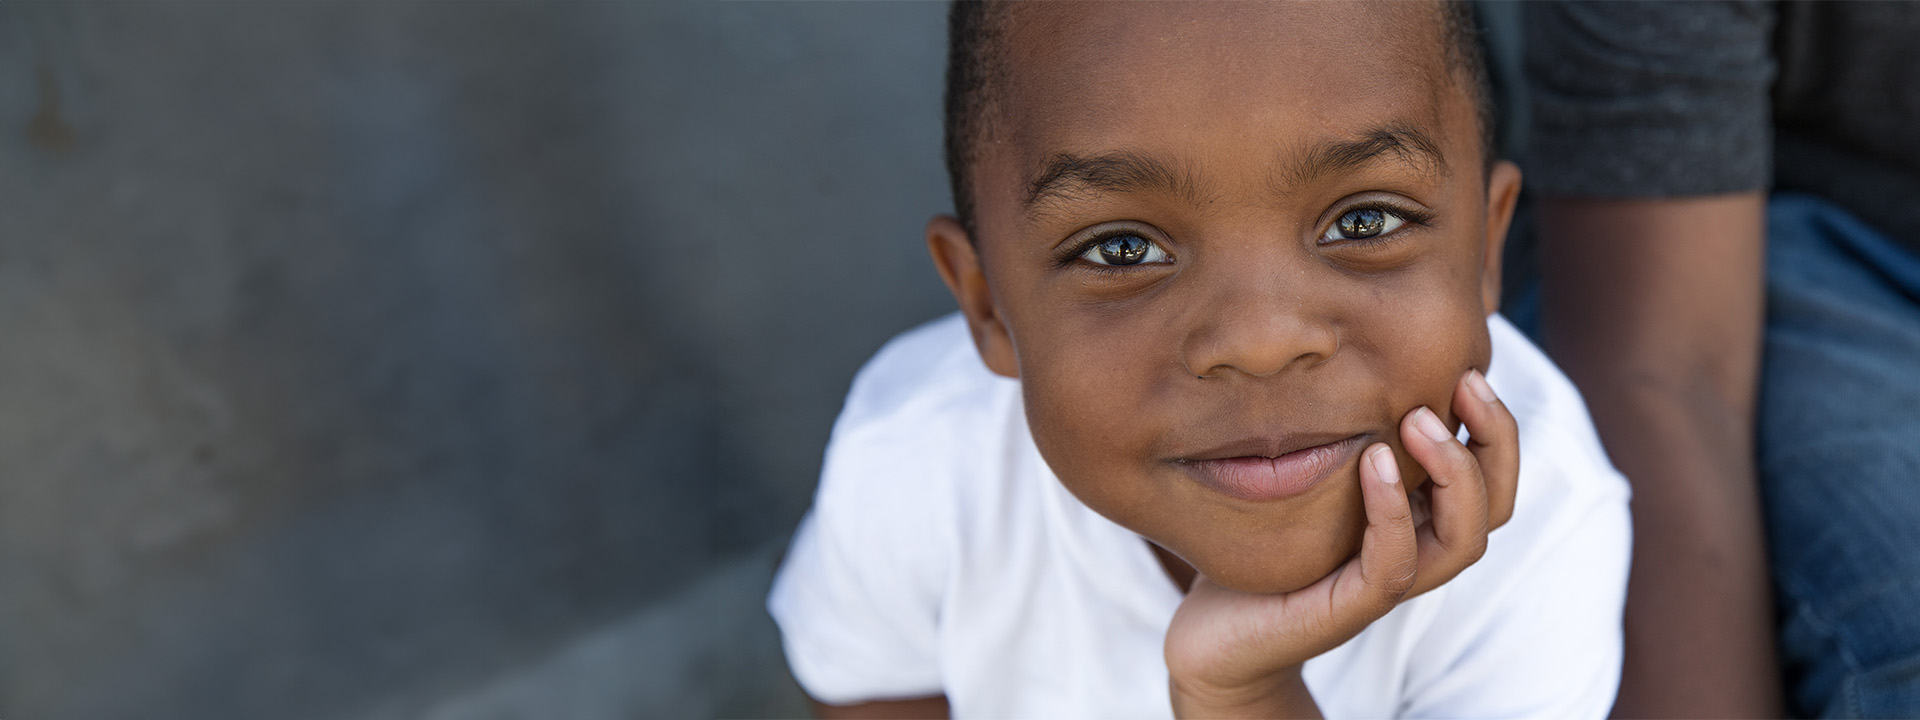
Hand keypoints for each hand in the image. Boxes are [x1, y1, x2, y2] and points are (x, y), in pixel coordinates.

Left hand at [1164, 369, 1517, 717]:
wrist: (1215, 633)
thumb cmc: (1260, 544)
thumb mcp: (1304, 473)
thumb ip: (1340, 431)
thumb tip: (1348, 348)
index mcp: (1416, 519)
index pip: (1489, 477)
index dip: (1496, 427)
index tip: (1468, 370)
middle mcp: (1415, 551)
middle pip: (1495, 506)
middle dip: (1495, 439)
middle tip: (1463, 383)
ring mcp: (1386, 585)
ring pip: (1464, 541)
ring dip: (1453, 473)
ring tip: (1418, 420)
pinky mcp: (1349, 608)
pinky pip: (1394, 565)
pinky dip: (1393, 512)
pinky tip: (1373, 461)